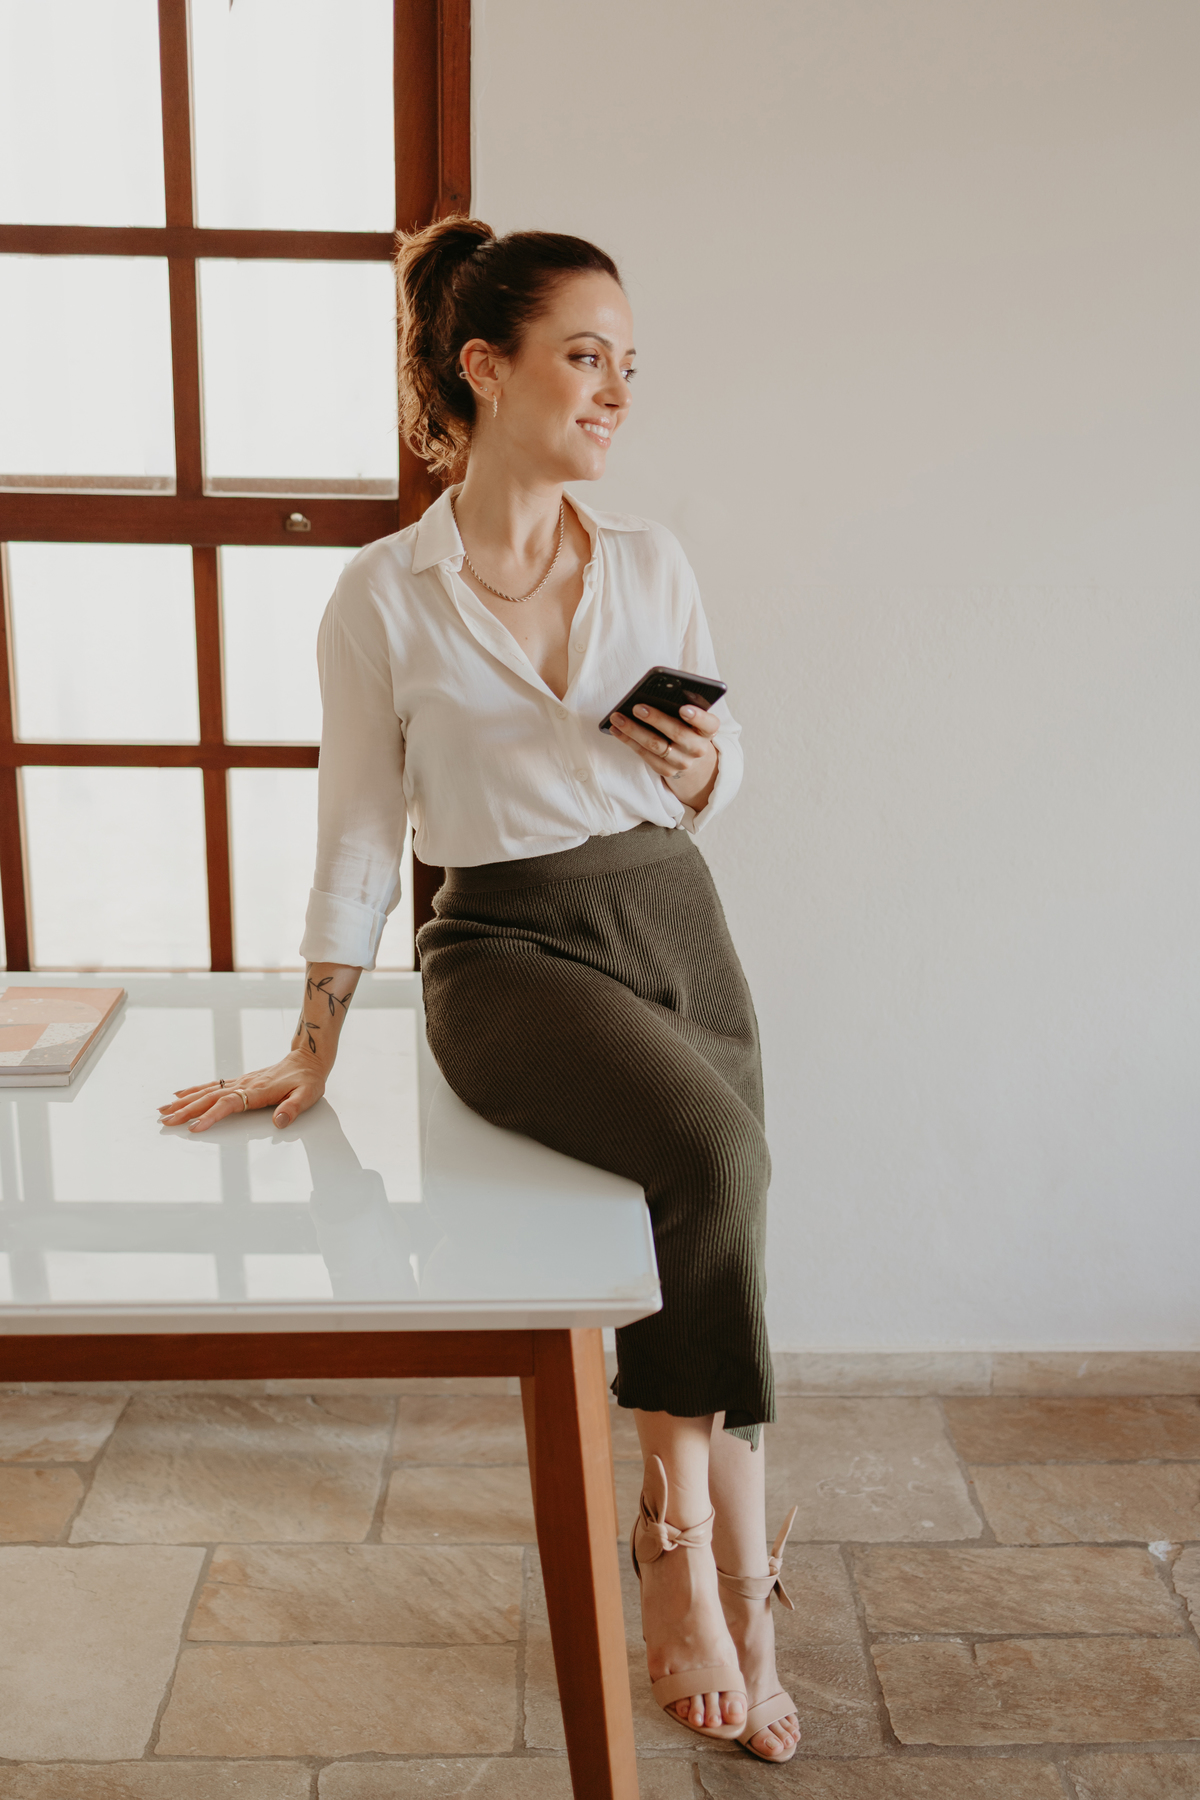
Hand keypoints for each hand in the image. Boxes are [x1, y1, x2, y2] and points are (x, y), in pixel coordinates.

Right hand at [158, 1051, 325, 1133]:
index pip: (229, 1104)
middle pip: (209, 1098)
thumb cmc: (308, 1080)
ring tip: (164, 1110)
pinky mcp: (239, 1081)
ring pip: (206, 1091)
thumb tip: (279, 1122)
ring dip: (184, 1101)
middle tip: (166, 1121)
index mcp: (258, 1091)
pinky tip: (180, 1095)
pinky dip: (193, 1090)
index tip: (195, 1128)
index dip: (211, 1116)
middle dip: (186, 1110)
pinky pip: (211, 1086)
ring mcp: (240, 1082)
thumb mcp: (307, 1095)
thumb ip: (293, 1108)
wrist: (308, 1059)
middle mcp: (244, 1085)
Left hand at [607, 701, 719, 810]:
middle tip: (637, 707)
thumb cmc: (687, 726)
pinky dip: (629, 741)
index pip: (708, 723)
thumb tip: (656, 693)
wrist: (690, 755)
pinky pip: (645, 755)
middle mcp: (698, 748)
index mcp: (708, 730)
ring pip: (656, 746)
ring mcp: (682, 762)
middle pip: (677, 734)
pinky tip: (616, 730)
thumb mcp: (691, 717)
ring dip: (634, 730)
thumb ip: (682, 705)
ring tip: (618, 717)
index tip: (683, 708)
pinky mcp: (666, 770)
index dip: (697, 717)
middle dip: (656, 719)